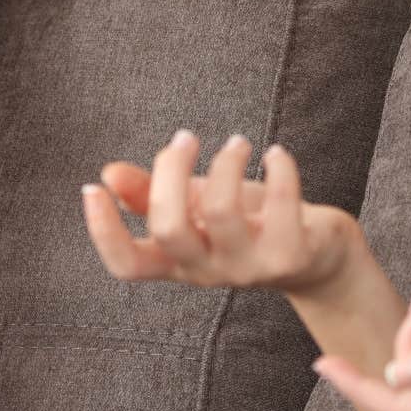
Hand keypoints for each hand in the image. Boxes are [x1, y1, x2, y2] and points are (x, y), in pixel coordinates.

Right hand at [82, 130, 360, 296]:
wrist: (318, 261)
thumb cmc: (250, 226)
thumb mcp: (198, 209)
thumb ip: (154, 194)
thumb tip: (108, 174)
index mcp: (178, 262)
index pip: (127, 265)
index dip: (103, 232)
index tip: (92, 189)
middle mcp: (208, 271)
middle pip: (171, 228)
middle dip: (171, 170)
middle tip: (186, 138)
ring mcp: (250, 268)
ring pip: (221, 211)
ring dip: (226, 162)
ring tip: (239, 143)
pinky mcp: (291, 256)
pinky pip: (280, 205)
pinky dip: (279, 169)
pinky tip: (277, 154)